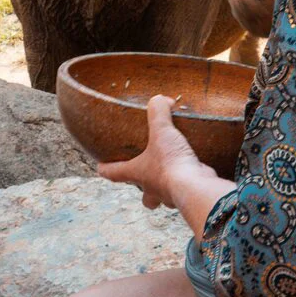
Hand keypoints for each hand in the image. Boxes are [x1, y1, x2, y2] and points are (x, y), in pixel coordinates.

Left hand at [97, 95, 216, 208]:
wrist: (194, 186)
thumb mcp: (161, 131)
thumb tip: (158, 99)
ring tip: (174, 174)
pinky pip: (184, 190)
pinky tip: (193, 173)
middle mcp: (152, 188)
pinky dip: (187, 183)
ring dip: (167, 189)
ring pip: (164, 197)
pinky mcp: (187, 194)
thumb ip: (157, 112)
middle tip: (148, 177)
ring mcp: (170, 194)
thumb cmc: (171, 162)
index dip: (106, 169)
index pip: (114, 173)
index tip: (100, 167)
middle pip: (145, 197)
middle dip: (144, 189)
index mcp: (138, 173)